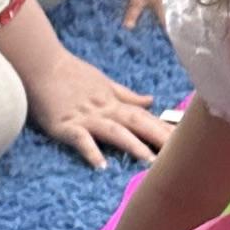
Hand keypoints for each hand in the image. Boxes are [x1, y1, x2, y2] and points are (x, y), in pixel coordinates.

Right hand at [22, 42, 172, 167]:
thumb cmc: (70, 72)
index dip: (166, 129)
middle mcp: (104, 110)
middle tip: (181, 155)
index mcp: (114, 102)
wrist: (41, 63)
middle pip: (137, 125)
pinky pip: (81, 139)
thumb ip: (127, 95)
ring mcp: (85, 118)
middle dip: (159, 139)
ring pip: (114, 132)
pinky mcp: (65, 125)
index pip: (145, 117)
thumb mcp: (103, 82)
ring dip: (132, 146)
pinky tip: (101, 166)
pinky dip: (91, 151)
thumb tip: (152, 101)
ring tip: (150, 163)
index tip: (188, 141)